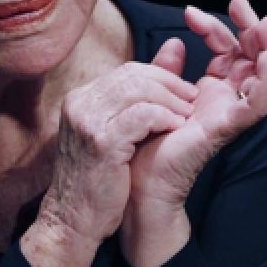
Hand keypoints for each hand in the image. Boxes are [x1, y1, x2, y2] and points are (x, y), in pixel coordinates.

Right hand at [22, 62, 196, 266]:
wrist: (75, 219)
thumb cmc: (100, 177)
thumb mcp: (116, 131)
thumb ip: (142, 95)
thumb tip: (175, 47)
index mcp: (81, 98)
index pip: (127, 71)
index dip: (160, 76)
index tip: (183, 92)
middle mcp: (80, 104)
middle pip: (133, 75)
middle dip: (169, 84)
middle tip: (192, 99)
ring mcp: (87, 121)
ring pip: (138, 90)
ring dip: (170, 100)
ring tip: (187, 115)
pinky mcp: (101, 142)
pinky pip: (141, 116)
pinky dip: (164, 117)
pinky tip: (176, 127)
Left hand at [120, 0, 266, 266]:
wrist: (134, 180)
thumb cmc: (143, 143)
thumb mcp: (156, 92)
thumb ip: (168, 67)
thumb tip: (175, 40)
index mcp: (210, 91)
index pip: (225, 50)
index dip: (215, 27)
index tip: (189, 11)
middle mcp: (225, 100)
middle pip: (250, 57)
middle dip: (249, 27)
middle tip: (239, 1)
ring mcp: (229, 114)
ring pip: (263, 76)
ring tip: (264, 22)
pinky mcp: (227, 127)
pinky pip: (258, 102)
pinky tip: (266, 56)